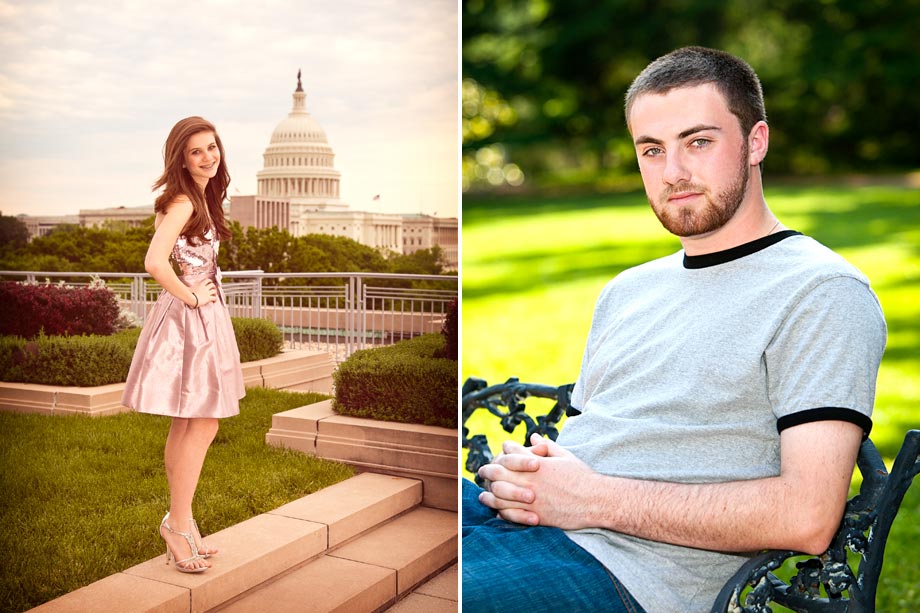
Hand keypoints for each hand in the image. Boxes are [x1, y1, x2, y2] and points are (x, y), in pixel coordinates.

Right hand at [189, 279, 217, 306]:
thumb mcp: (188, 289)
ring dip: (215, 293)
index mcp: (200, 285)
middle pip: (212, 285)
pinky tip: (214, 301)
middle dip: (214, 287)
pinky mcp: (208, 298)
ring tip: (214, 295)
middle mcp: (205, 288)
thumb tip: (184, 288)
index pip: (207, 280)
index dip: (210, 281)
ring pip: (214, 291)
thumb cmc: (188, 294)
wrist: (191, 298)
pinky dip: (215, 299)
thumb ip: (188, 288)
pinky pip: (214, 298)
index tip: (210, 282)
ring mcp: (207, 293)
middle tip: (213, 289)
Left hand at [478, 433, 601, 528]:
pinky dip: (501, 513)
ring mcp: (531, 499)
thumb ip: (546, 446)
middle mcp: (530, 480)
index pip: (509, 453)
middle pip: (498, 472)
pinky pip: (510, 515)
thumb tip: (533, 437)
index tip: (502, 454)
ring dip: (489, 495)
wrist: (596, 501)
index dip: (504, 452)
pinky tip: (498, 512)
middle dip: (489, 470)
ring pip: (500, 496)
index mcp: (537, 463)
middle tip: (485, 472)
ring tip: (484, 496)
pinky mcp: (535, 516)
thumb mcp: (565, 456)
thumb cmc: (582, 477)